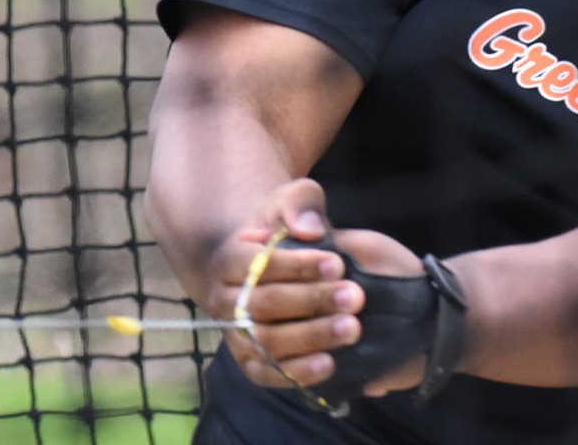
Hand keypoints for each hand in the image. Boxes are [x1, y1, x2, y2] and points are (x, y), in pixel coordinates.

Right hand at [205, 179, 427, 397]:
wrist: (275, 270)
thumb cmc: (288, 235)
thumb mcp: (294, 203)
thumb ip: (300, 205)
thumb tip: (308, 229)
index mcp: (227, 260)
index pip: (258, 265)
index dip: (297, 266)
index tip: (338, 263)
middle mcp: (222, 301)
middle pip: (265, 305)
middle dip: (313, 301)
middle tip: (355, 297)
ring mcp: (233, 335)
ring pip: (267, 342)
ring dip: (311, 337)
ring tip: (352, 328)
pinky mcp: (249, 363)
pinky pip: (266, 375)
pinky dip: (296, 373)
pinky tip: (330, 364)